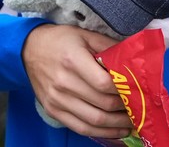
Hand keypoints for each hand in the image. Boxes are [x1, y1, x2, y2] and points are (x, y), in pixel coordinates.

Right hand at [21, 24, 132, 139]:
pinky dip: (100, 133)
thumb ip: (109, 46)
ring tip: (132, 123)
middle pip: (102, 103)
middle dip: (125, 108)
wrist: (29, 49)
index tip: (137, 89)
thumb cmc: (61, 40)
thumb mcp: (85, 35)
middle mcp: (63, 83)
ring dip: (116, 125)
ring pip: (93, 121)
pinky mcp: (53, 111)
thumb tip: (132, 60)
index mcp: (73, 60)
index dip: (123, 89)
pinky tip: (115, 131)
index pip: (104, 83)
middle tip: (139, 107)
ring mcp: (57, 100)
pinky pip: (79, 128)